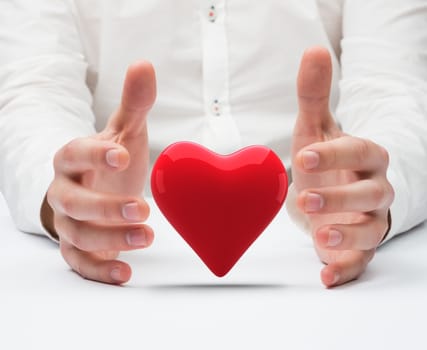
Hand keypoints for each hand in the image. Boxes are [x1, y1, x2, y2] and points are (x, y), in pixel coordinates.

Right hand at [42, 61, 156, 283]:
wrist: (97, 188)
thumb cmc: (111, 159)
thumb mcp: (125, 130)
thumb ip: (134, 103)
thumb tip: (144, 64)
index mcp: (73, 158)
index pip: (74, 154)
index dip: (94, 154)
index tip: (121, 154)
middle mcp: (65, 191)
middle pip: (75, 202)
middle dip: (106, 208)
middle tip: (143, 209)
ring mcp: (69, 222)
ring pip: (78, 235)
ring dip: (110, 239)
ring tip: (148, 236)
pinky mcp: (77, 247)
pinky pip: (80, 263)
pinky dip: (99, 270)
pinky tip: (125, 273)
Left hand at [291, 47, 393, 286]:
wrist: (330, 191)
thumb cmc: (323, 158)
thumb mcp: (314, 127)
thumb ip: (314, 94)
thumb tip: (313, 50)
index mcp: (365, 157)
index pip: (360, 151)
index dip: (335, 154)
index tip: (303, 155)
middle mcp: (374, 189)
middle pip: (370, 194)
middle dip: (341, 197)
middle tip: (305, 198)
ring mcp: (368, 221)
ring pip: (370, 230)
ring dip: (346, 235)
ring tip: (320, 236)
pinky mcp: (357, 247)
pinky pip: (359, 262)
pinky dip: (344, 270)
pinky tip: (325, 277)